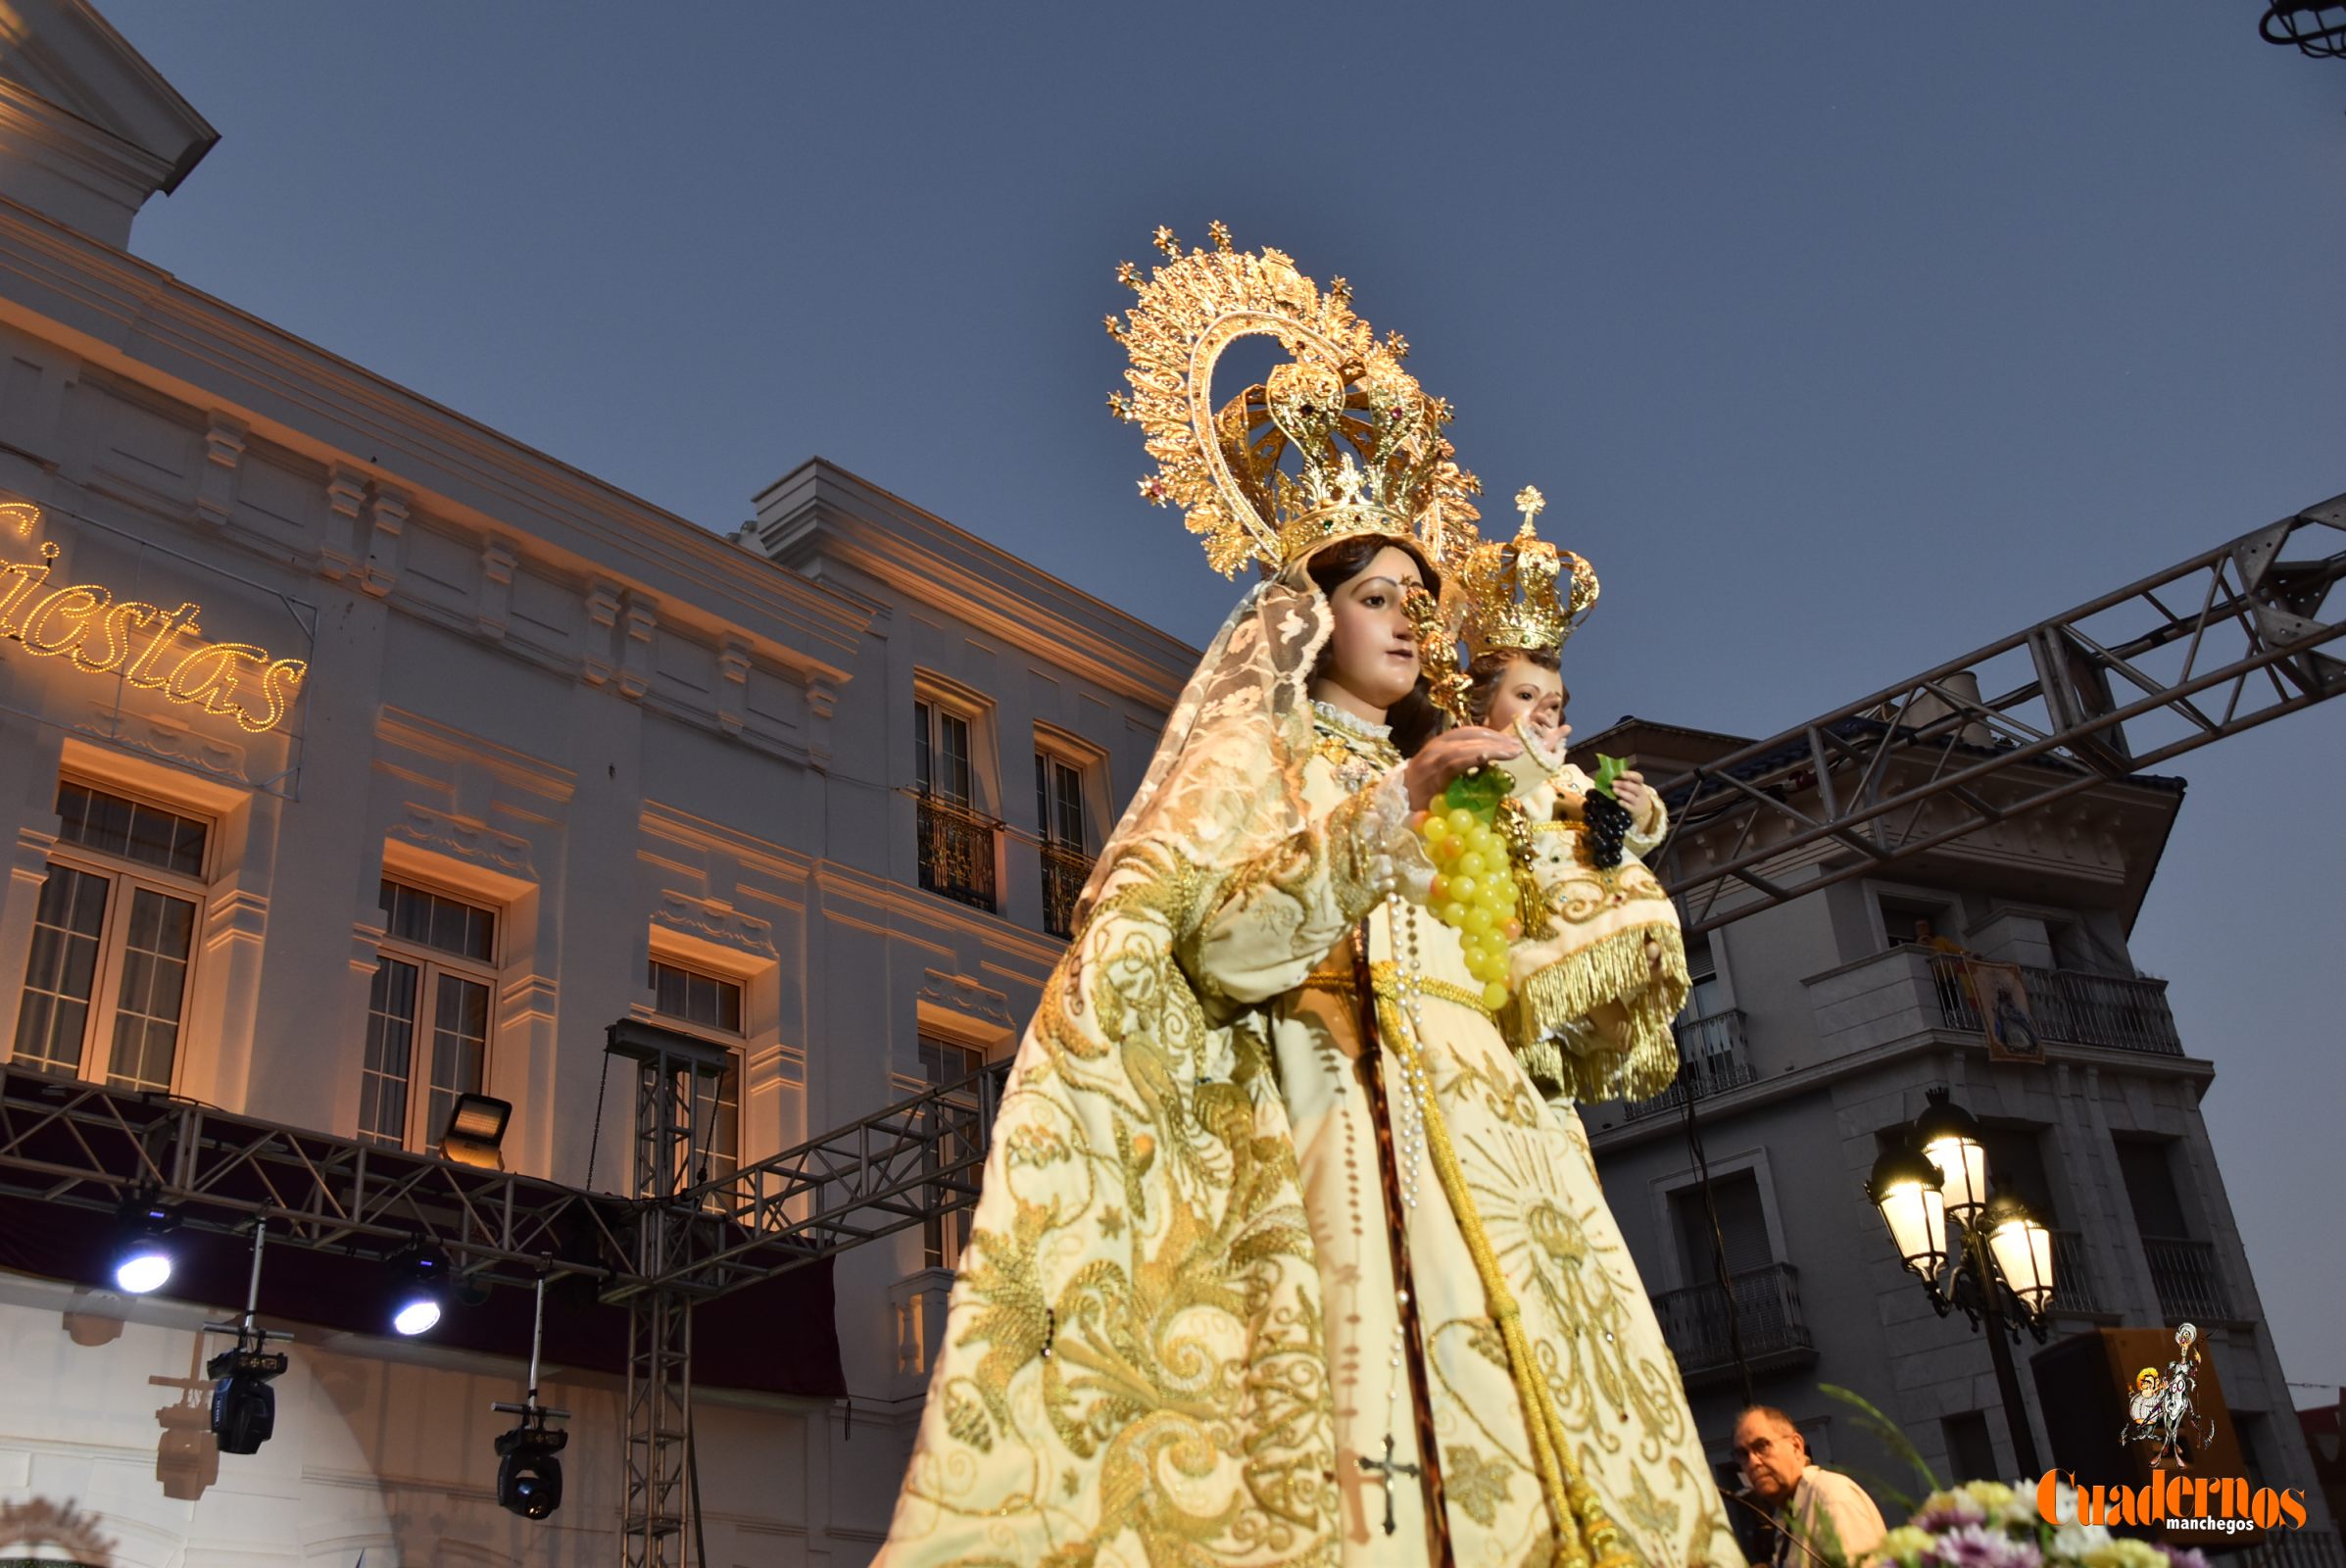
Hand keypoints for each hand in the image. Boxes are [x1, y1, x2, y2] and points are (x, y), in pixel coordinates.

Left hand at [1404, 727, 1522, 812]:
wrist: (1401, 791)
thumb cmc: (1422, 806)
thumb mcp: (1438, 812)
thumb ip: (1458, 807)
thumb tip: (1485, 811)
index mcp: (1430, 775)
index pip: (1456, 760)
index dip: (1480, 755)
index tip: (1504, 755)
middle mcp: (1431, 755)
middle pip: (1464, 743)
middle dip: (1494, 744)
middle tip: (1518, 749)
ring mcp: (1435, 744)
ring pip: (1465, 734)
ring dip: (1492, 737)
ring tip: (1514, 744)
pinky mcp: (1440, 739)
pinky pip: (1463, 731)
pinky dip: (1483, 733)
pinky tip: (1499, 738)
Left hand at [1612, 770, 1651, 821]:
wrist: (1643, 809)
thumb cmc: (1633, 794)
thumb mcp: (1632, 787)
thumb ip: (1624, 781)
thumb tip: (1609, 774)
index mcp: (1639, 784)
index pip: (1638, 778)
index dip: (1631, 775)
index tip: (1621, 773)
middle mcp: (1640, 792)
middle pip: (1635, 787)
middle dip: (1623, 784)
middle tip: (1613, 782)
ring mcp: (1638, 802)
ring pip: (1631, 797)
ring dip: (1622, 793)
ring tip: (1614, 790)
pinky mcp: (1634, 810)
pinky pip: (1629, 806)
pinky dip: (1623, 803)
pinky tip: (1618, 801)